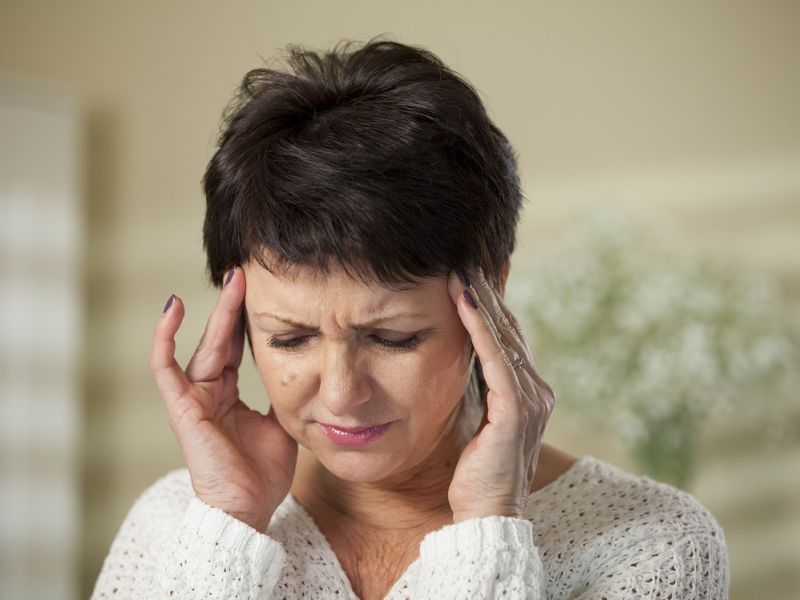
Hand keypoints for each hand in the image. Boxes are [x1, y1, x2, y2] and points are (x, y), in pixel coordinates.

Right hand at [149, 266, 297, 532]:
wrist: (249, 509)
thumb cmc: (262, 473)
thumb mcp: (281, 423)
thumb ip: (282, 394)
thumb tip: (302, 369)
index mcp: (230, 395)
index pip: (237, 348)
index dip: (246, 320)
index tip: (262, 291)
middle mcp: (209, 391)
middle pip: (221, 340)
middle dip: (234, 306)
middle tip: (246, 273)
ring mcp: (193, 398)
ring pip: (202, 345)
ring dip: (217, 313)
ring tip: (232, 280)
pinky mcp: (182, 407)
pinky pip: (165, 367)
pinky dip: (164, 337)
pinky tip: (171, 307)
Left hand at [446, 267, 555, 522]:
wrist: (487, 515)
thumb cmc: (477, 472)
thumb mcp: (480, 422)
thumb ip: (480, 392)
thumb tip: (464, 361)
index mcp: (529, 392)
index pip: (508, 338)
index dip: (488, 306)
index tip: (466, 277)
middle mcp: (537, 391)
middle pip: (509, 330)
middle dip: (485, 294)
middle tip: (462, 261)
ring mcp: (530, 400)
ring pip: (504, 337)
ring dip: (481, 302)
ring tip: (460, 271)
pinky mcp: (516, 411)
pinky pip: (496, 360)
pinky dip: (480, 329)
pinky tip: (465, 303)